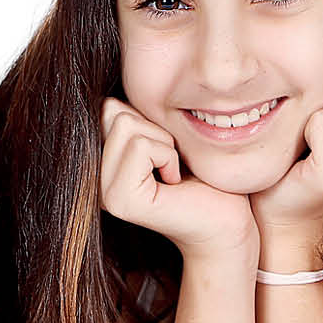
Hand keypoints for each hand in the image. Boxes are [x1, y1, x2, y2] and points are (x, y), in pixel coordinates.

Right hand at [98, 98, 256, 261]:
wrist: (226, 220)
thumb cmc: (202, 176)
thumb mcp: (163, 135)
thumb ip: (133, 118)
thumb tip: (109, 102)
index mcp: (101, 165)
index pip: (109, 108)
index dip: (148, 120)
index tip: (166, 152)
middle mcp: (96, 181)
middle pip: (114, 113)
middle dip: (155, 130)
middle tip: (172, 164)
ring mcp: (106, 194)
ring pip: (127, 126)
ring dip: (164, 144)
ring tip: (173, 174)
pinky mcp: (122, 200)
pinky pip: (141, 146)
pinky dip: (168, 156)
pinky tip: (174, 183)